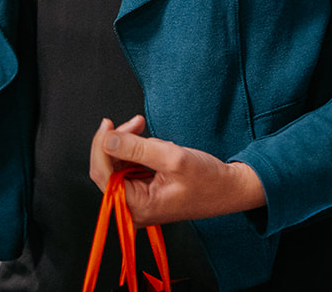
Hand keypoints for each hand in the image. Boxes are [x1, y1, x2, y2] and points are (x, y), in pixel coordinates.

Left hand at [88, 116, 266, 223]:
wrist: (230, 188)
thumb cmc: (208, 180)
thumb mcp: (172, 157)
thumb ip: (137, 148)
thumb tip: (107, 139)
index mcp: (137, 207)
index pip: (102, 173)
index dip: (101, 145)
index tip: (108, 123)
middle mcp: (133, 208)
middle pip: (107, 168)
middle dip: (118, 140)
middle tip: (135, 122)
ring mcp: (138, 200)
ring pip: (117, 164)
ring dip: (128, 142)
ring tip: (144, 128)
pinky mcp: (144, 191)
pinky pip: (129, 166)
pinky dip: (136, 149)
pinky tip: (151, 142)